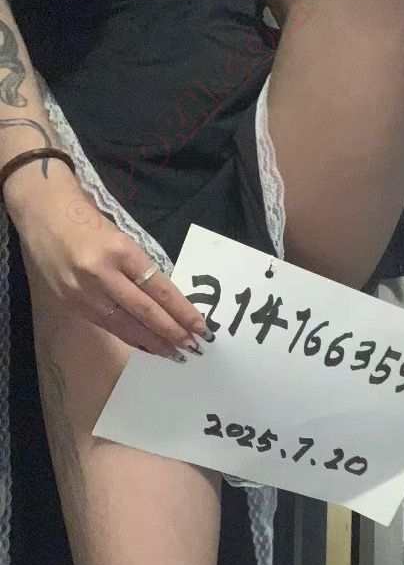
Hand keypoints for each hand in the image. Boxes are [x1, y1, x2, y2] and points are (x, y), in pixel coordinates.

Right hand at [4, 162, 212, 358]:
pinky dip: (129, 337)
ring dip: (152, 342)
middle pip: (144, 311)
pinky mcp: (70, 302)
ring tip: (174, 353)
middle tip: (193, 347)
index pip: (159, 288)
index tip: (201, 328)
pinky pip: (106, 325)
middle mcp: (101, 273)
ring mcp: (83, 290)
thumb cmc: (87, 219)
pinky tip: (146, 345)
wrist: (41, 211)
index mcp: (121, 250)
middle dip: (171, 332)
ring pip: (125, 324)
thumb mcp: (122, 237)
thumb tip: (166, 302)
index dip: (182, 312)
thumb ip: (140, 268)